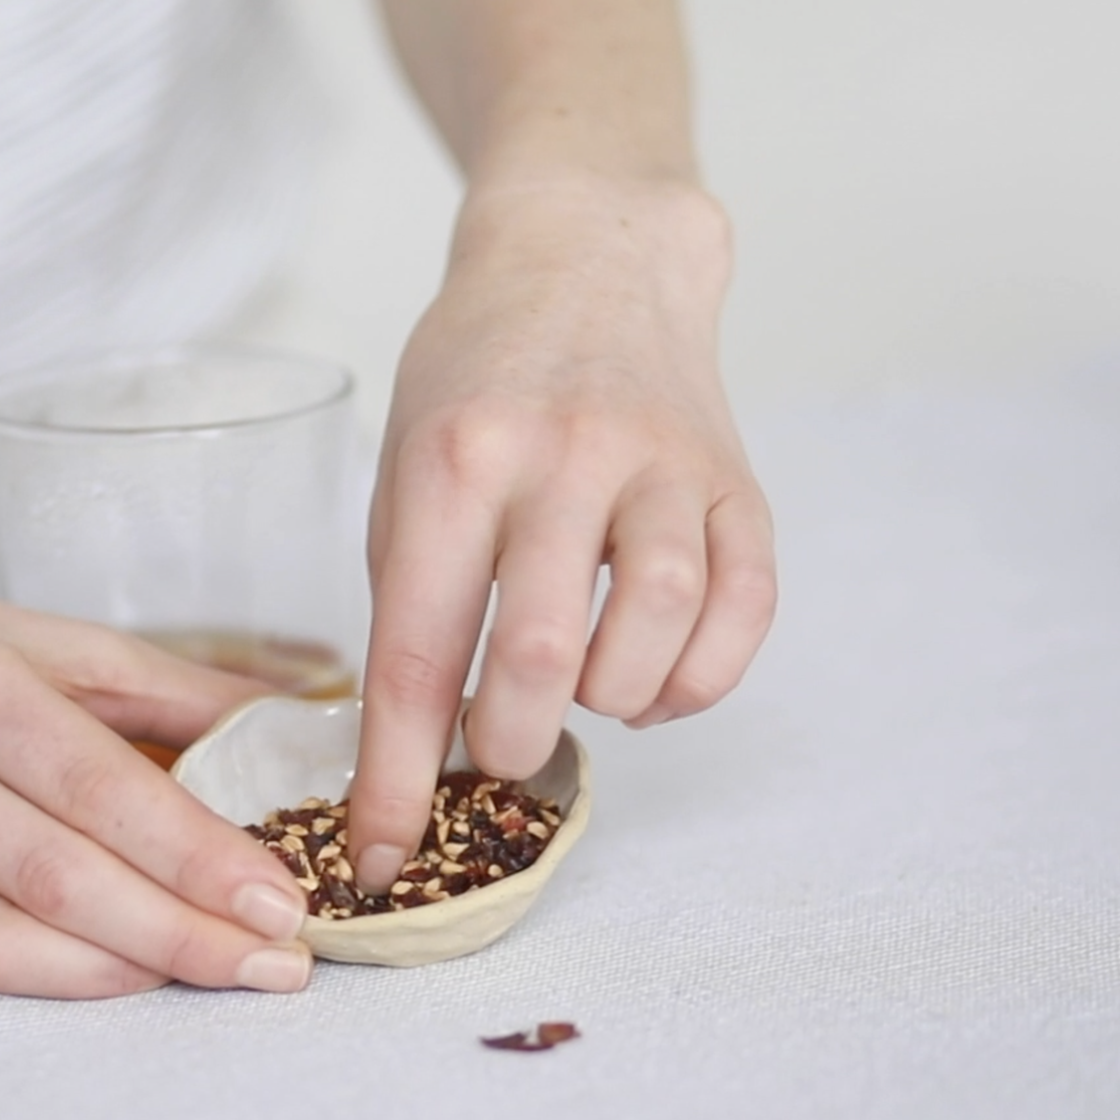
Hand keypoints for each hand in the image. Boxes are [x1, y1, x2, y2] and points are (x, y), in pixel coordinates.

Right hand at [0, 573, 312, 997]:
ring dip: (118, 974)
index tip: (277, 900)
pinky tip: (117, 977)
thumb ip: (164, 684)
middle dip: (179, 932)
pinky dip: (44, 979)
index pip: (92, 784)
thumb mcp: (35, 638)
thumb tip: (289, 723)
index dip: (192, 853)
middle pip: (52, 874)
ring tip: (213, 977)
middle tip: (275, 964)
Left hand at [347, 177, 776, 890]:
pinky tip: (654, 678)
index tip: (376, 859)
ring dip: (611, 703)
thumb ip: (415, 603)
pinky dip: (697, 679)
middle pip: (540, 656)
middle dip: (512, 744)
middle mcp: (560, 457)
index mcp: (452, 462)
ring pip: (655, 632)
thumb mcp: (406, 472)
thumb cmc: (475, 385)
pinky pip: (744, 610)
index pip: (416, 652)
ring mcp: (659, 462)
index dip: (394, 778)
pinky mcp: (735, 477)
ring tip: (582, 690)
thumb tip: (420, 756)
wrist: (588, 260)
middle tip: (502, 744)